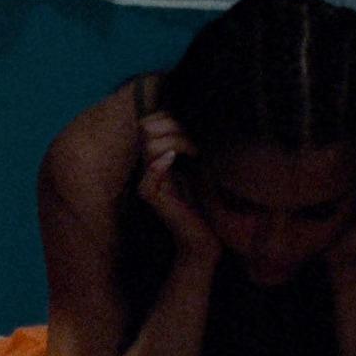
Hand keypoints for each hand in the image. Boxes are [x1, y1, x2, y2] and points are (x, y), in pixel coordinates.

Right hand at [136, 113, 218, 263]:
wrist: (204, 238)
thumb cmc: (207, 203)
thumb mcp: (202, 167)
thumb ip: (194, 145)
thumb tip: (200, 118)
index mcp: (158, 155)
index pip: (151, 121)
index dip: (171, 118)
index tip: (195, 130)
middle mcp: (149, 166)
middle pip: (148, 128)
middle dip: (175, 127)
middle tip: (196, 144)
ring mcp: (148, 182)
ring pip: (150, 146)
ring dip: (176, 142)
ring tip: (194, 152)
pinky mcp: (151, 198)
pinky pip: (148, 176)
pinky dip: (161, 164)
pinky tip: (175, 159)